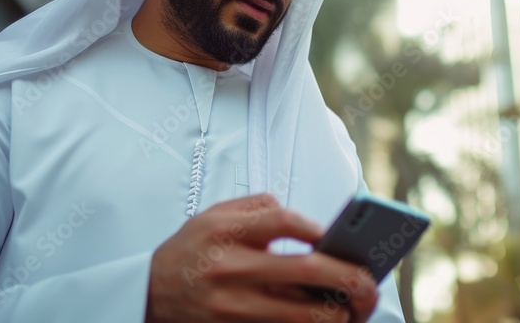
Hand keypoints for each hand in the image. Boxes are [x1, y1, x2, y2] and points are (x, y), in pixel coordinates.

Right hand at [145, 193, 379, 321]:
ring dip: (340, 316)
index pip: (284, 220)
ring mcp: (235, 307)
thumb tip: (308, 222)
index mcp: (226, 230)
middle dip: (351, 277)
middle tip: (370, 284)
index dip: (320, 228)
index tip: (340, 237)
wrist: (148, 293)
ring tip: (354, 311)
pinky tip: (328, 322)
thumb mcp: (214, 214)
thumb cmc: (190, 250)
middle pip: (308, 269)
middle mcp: (232, 268)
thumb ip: (259, 208)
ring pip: (306, 316)